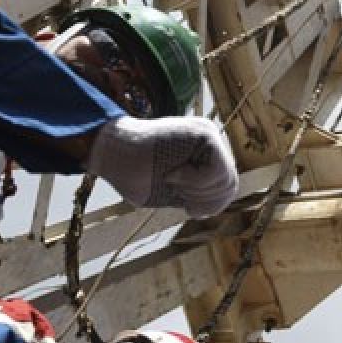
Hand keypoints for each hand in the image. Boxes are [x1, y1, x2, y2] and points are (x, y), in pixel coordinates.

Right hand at [87, 116, 238, 216]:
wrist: (111, 153)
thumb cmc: (133, 174)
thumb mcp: (171, 189)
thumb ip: (195, 193)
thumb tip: (213, 207)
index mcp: (205, 157)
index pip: (226, 186)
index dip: (212, 205)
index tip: (189, 209)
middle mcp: (210, 143)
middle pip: (230, 184)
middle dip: (205, 200)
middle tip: (177, 192)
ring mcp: (208, 135)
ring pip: (225, 178)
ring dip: (196, 189)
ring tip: (171, 180)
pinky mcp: (202, 133)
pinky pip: (216, 170)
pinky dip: (194, 180)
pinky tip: (173, 174)